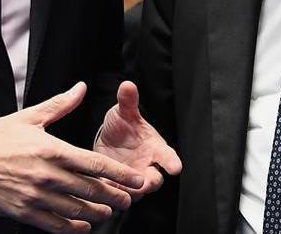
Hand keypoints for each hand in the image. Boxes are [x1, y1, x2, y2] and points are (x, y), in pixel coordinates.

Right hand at [0, 82, 143, 233]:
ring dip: (96, 213)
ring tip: (107, 212)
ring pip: (76, 210)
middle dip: (114, 197)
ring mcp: (36, 196)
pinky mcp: (24, 212)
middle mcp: (47, 175)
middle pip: (91, 190)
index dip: (120, 174)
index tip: (137, 179)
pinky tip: (82, 227)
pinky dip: (72, 228)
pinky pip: (54, 225)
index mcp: (52, 150)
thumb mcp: (30, 117)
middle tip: (128, 200)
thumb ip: (60, 105)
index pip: (95, 165)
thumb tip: (81, 88)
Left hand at [94, 81, 181, 198]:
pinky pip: (119, 195)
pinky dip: (113, 193)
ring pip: (137, 192)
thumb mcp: (124, 113)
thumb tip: (127, 85)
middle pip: (155, 180)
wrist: (110, 141)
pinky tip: (104, 188)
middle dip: (150, 183)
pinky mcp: (120, 187)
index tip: (176, 168)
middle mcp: (148, 166)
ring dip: (129, 191)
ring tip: (116, 186)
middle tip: (143, 185)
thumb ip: (128, 102)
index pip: (168, 156)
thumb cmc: (124, 126)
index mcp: (155, 148)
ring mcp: (135, 178)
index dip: (172, 162)